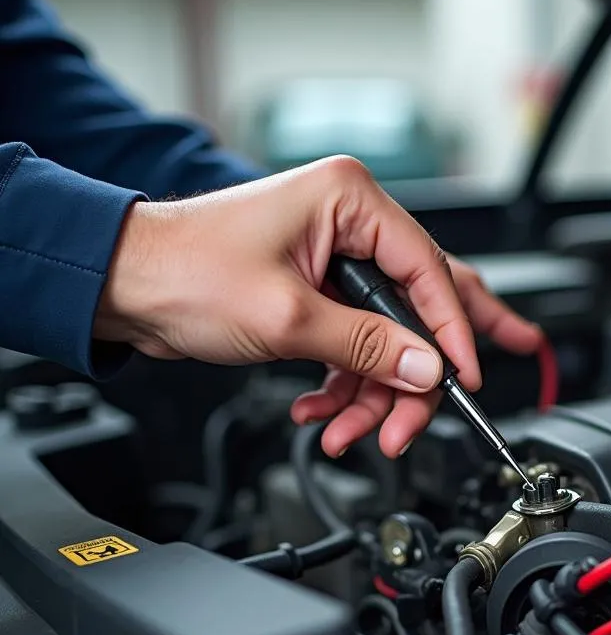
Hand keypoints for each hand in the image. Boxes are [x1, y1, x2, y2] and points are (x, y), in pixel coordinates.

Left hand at [95, 156, 543, 457]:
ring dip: (371, 395)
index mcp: (350, 202)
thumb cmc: (184, 270)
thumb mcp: (289, 317)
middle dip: (413, 377)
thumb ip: (368, 346)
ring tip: (350, 432)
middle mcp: (349, 227)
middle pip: (416, 311)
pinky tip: (322, 411)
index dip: (452, 334)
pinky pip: (355, 349)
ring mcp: (335, 264)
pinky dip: (344, 387)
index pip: (429, 272)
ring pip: (386, 342)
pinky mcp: (319, 297)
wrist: (123, 289)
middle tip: (413, 421)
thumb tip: (427, 368)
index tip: (463, 379)